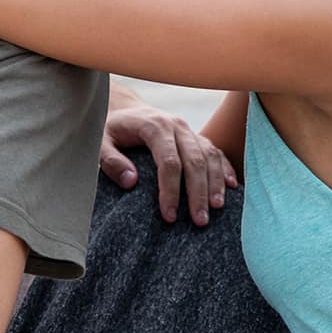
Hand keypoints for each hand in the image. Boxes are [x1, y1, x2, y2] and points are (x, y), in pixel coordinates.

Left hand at [101, 103, 237, 225]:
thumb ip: (111, 160)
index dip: (171, 190)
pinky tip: (232, 187)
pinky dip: (225, 169)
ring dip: (215, 183)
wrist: (124, 110)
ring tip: (216, 209)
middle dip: (198, 193)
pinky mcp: (196, 137)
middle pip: (195, 161)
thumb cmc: (110, 130)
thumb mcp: (100, 142)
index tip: (170, 216)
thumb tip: (131, 182)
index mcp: (154, 126)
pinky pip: (216, 152)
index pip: (169, 162)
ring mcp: (189, 130)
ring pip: (209, 156)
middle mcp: (176, 126)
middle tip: (200, 221)